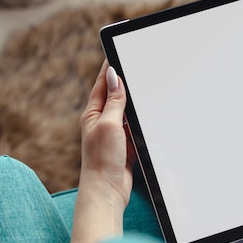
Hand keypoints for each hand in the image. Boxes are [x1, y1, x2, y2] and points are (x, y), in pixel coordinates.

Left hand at [79, 60, 133, 207]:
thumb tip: (113, 76)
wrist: (107, 191)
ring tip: (146, 86)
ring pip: (128, 112)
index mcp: (92, 114)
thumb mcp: (109, 124)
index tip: (116, 51)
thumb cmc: (102, 159)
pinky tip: (150, 116)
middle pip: (116, 96)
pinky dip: (142, 122)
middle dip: (126, 82)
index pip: (102, 84)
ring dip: (135, 102)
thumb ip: (113, 101)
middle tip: (136, 64)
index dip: (110, 68)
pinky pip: (136, 128)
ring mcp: (115, 135)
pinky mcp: (126, 146)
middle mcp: (103, 122)